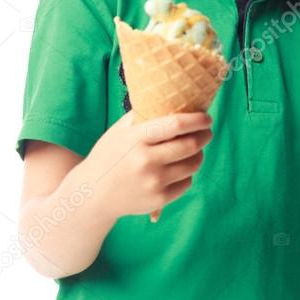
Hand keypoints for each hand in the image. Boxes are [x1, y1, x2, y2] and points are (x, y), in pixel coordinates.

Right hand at [88, 110, 213, 220]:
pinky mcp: (159, 199)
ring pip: (193, 165)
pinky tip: (179, 169)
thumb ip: (143, 116)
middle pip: (190, 145)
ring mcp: (153, 182)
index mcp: (136, 139)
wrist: (92, 194)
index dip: (197, 120)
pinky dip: (187, 174)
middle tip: (206, 132)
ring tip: (194, 150)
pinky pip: (187, 183)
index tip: (207, 118)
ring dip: (199, 155)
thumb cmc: (109, 156)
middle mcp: (145, 161)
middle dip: (204, 136)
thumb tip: (174, 100)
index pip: (175, 125)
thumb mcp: (119, 131)